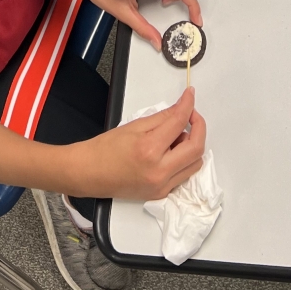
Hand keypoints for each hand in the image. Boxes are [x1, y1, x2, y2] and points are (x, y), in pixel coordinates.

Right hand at [69, 89, 205, 199]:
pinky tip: (171, 150)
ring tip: (177, 135)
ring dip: (192, 145)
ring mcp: (162, 186)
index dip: (188, 105)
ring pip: (195, 164)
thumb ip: (162, 117)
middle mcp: (160, 172)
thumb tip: (181, 108)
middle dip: (199, 127)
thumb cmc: (107, 148)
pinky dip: (184, 159)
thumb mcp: (135, 126)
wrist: (91, 173)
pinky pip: (184, 175)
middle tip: (190, 115)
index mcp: (150, 150)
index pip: (179, 123)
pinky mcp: (162, 194)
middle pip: (196, 148)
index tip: (190, 95)